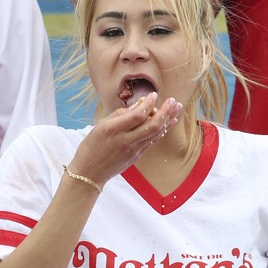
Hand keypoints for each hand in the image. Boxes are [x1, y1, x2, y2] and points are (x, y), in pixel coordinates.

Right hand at [68, 92, 182, 187]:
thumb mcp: (100, 125)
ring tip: (177, 107)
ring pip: (156, 134)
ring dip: (168, 119)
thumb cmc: (92, 145)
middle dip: (165, 112)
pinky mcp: (137, 156)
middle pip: (152, 125)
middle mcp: (125, 140)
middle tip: (173, 100)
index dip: (149, 104)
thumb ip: (120, 114)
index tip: (154, 95)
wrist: (89, 172)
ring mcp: (133, 150)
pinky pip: (153, 141)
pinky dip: (163, 130)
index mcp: (113, 129)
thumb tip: (139, 105)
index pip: (137, 115)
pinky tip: (170, 122)